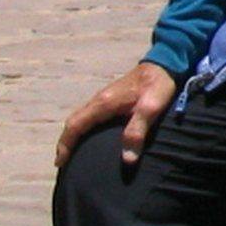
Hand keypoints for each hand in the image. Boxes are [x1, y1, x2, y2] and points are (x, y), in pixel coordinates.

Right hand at [55, 62, 176, 169]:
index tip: (60, 162)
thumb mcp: (151, 108)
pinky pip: (90, 115)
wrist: (165, 63)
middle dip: (66, 142)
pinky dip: (83, 128)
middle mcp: (99, 99)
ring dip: (74, 135)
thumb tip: (127, 159)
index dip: (65, 144)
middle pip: (74, 122)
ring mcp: (104, 97)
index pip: (75, 125)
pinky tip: (91, 138)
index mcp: (104, 103)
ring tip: (73, 154)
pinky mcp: (111, 98)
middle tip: (63, 162)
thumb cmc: (158, 85)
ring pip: (81, 118)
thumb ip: (137, 131)